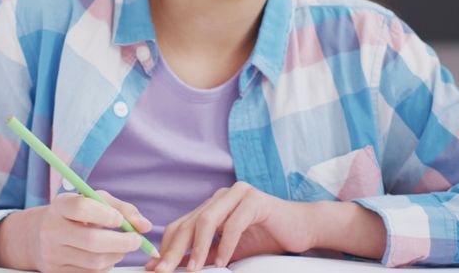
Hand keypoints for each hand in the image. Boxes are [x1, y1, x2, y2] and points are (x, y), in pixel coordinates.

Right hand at [0, 191, 151, 272]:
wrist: (40, 235)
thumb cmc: (76, 214)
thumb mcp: (96, 201)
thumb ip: (123, 209)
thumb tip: (145, 226)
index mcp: (60, 206)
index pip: (82, 209)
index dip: (106, 215)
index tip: (120, 220)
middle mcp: (52, 230)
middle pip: (91, 241)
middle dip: (121, 242)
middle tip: (136, 240)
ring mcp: (53, 254)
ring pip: (94, 261)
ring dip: (116, 256)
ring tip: (121, 247)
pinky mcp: (56, 272)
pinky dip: (105, 266)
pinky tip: (105, 256)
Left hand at [145, 182, 315, 272]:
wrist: (301, 228)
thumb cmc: (266, 238)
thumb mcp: (228, 251)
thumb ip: (204, 256)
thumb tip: (172, 265)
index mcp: (212, 205)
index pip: (181, 225)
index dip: (167, 247)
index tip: (157, 269)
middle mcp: (222, 195)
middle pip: (190, 222)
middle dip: (175, 249)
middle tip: (164, 271)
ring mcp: (238, 194)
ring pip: (208, 219)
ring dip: (198, 247)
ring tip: (193, 269)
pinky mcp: (256, 200)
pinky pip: (234, 223)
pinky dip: (226, 244)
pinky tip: (223, 261)